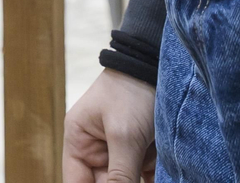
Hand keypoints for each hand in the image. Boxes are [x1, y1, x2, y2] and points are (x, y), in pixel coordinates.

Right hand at [64, 68, 155, 182]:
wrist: (159, 67)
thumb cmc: (132, 92)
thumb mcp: (124, 135)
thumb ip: (120, 175)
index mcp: (78, 141)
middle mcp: (97, 150)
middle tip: (135, 180)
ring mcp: (121, 153)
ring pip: (127, 182)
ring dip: (137, 181)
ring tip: (145, 169)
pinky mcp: (143, 155)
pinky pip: (145, 178)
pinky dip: (152, 180)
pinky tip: (161, 175)